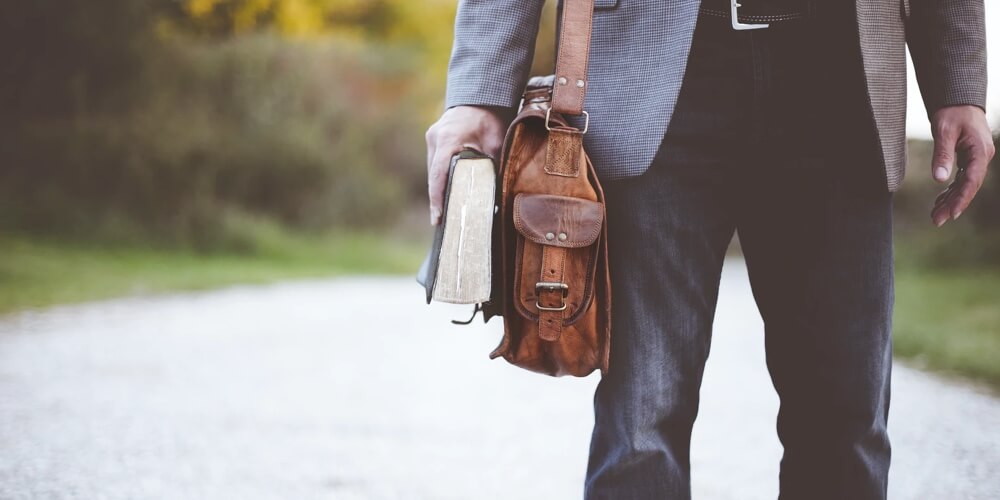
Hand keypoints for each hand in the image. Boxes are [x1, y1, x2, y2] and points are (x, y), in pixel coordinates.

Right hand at [425, 105, 508, 224]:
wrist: (481, 97)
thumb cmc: (490, 118)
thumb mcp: (496, 142)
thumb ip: (492, 165)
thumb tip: (496, 193)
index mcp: (448, 138)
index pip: (438, 174)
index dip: (436, 198)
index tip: (437, 217)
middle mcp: (435, 138)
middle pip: (434, 175)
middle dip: (437, 198)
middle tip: (443, 222)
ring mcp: (432, 138)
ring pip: (433, 170)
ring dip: (439, 188)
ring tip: (445, 213)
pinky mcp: (434, 140)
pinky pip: (435, 163)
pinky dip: (441, 178)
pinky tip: (448, 193)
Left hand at [929, 105, 994, 226]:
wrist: (959, 101)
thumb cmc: (952, 112)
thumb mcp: (944, 131)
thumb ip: (943, 154)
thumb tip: (939, 179)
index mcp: (980, 151)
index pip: (972, 180)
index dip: (962, 198)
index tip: (952, 214)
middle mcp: (982, 157)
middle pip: (968, 186)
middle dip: (954, 205)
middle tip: (937, 221)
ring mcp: (976, 159)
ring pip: (964, 185)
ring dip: (950, 201)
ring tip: (935, 216)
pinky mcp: (968, 159)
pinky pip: (960, 179)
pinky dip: (950, 191)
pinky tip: (939, 202)